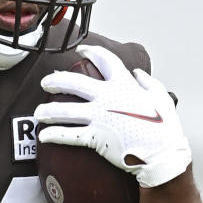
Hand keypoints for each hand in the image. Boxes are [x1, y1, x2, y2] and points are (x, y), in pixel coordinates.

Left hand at [35, 45, 190, 188]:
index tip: (81, 49)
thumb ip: (147, 82)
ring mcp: (100, 116)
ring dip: (49, 111)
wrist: (162, 153)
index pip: (105, 60)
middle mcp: (108, 97)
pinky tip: (44, 136)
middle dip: (57, 81)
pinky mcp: (95, 137)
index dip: (92, 52)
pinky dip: (55, 135)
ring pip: (67, 110)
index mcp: (125, 84)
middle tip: (45, 82)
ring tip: (37, 113)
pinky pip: (69, 135)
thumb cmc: (164, 127)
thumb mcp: (160, 96)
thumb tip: (137, 73)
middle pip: (75, 83)